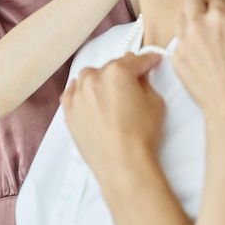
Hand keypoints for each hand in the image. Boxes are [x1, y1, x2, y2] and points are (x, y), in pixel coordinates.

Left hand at [61, 52, 163, 186]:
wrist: (122, 164)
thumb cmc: (140, 135)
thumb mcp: (155, 102)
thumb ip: (145, 83)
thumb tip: (139, 78)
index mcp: (117, 71)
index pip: (136, 60)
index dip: (147, 61)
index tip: (151, 62)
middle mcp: (94, 78)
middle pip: (111, 67)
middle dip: (123, 73)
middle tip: (134, 83)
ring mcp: (78, 94)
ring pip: (89, 77)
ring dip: (100, 81)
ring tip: (110, 94)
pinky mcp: (69, 111)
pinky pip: (72, 93)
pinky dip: (81, 93)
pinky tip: (89, 99)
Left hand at [173, 0, 224, 142]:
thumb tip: (224, 20)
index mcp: (220, 17)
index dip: (222, 7)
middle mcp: (198, 25)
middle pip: (192, 1)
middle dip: (201, 8)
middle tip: (209, 21)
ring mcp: (183, 42)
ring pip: (180, 19)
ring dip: (189, 23)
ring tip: (201, 38)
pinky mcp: (175, 58)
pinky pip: (176, 43)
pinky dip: (184, 45)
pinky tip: (196, 58)